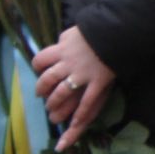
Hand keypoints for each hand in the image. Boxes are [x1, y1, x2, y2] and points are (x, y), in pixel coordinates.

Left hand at [32, 25, 115, 149]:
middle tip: (40, 95)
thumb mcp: (75, 31)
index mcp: (61, 49)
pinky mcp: (97, 82)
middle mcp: (67, 64)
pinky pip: (87, 102)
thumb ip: (66, 40)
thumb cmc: (96, 30)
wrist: (116, 32)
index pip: (41, 60)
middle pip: (47, 79)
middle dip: (41, 89)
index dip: (38, 67)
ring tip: (52, 110)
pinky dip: (80, 115)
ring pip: (61, 93)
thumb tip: (61, 43)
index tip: (40, 70)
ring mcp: (82, 75)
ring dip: (54, 102)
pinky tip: (75, 124)